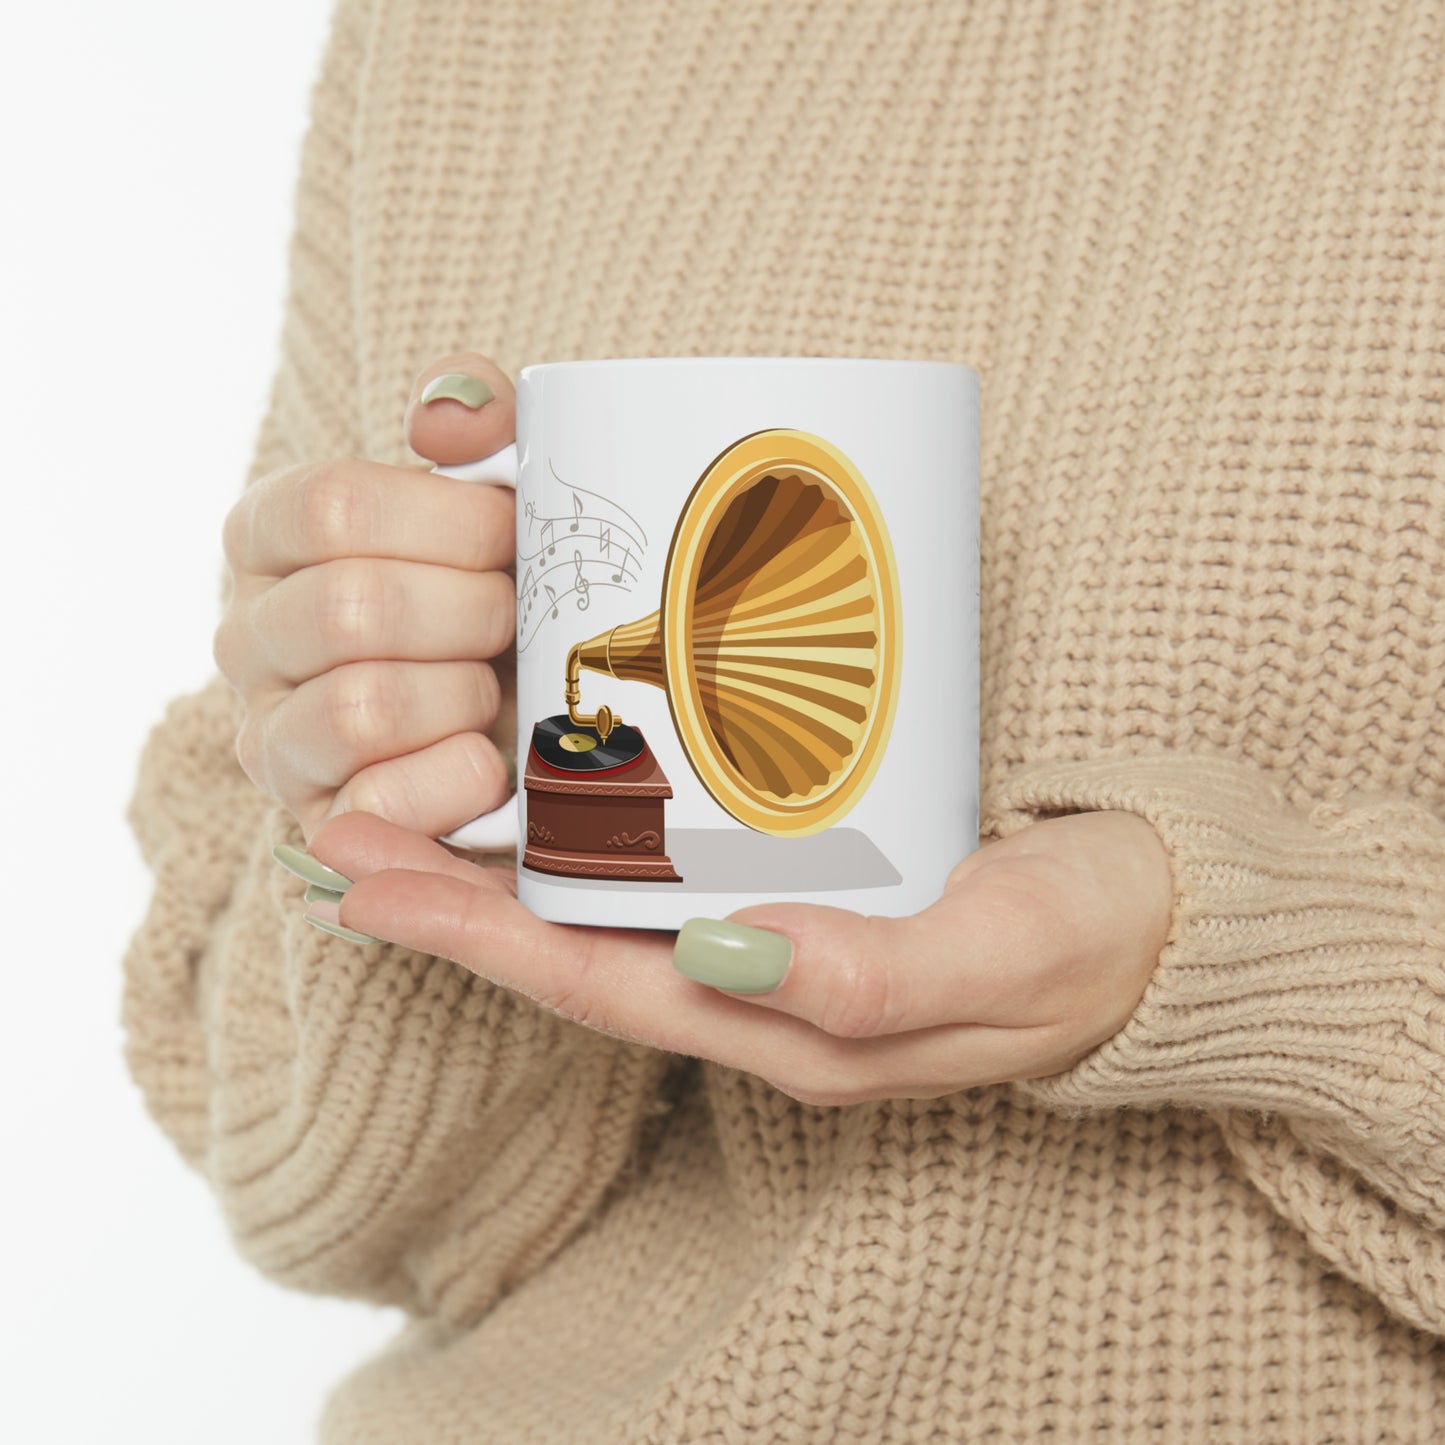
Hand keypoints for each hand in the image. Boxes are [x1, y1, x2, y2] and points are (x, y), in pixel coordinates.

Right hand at [215, 353, 518, 842]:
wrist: (521, 708)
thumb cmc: (501, 584)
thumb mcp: (498, 486)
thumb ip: (477, 417)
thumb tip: (445, 419)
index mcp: (268, 535)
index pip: (333, 506)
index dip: (451, 522)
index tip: (512, 534)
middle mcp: (246, 636)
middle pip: (353, 609)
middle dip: (473, 612)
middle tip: (516, 617)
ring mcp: (271, 737)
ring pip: (361, 708)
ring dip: (465, 694)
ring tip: (494, 687)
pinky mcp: (318, 822)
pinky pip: (381, 803)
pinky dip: (460, 778)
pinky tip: (490, 758)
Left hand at [297, 808, 1172, 1103]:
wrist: (1166, 924)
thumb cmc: (1091, 941)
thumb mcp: (1001, 956)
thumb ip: (872, 974)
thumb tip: (727, 956)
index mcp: (792, 1026)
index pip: (599, 986)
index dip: (476, 937)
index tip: (367, 882)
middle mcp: (764, 994)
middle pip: (576, 952)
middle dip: (454, 900)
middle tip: (343, 830)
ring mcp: (780, 945)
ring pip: (611, 915)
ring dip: (506, 866)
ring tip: (411, 806)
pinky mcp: (809, 889)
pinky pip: (673, 876)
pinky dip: (595, 838)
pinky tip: (560, 787)